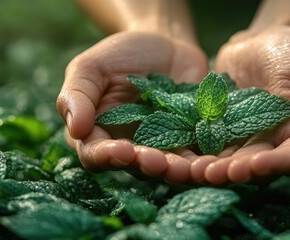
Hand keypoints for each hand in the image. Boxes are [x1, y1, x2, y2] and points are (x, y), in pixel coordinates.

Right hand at [56, 31, 207, 182]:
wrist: (164, 45)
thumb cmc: (120, 55)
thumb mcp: (91, 67)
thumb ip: (77, 95)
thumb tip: (76, 128)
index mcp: (98, 136)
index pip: (96, 155)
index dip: (108, 157)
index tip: (122, 150)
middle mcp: (129, 149)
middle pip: (135, 167)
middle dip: (147, 166)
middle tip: (156, 161)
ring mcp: (162, 148)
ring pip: (169, 168)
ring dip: (177, 171)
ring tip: (186, 167)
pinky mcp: (191, 142)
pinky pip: (198, 155)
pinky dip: (204, 160)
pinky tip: (213, 159)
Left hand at [190, 26, 289, 184]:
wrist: (263, 41)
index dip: (277, 164)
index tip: (255, 164)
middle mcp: (278, 145)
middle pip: (259, 167)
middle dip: (237, 172)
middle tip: (214, 174)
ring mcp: (250, 141)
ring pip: (232, 163)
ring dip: (214, 169)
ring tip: (196, 170)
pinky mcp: (225, 133)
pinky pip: (212, 147)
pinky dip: (199, 154)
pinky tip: (183, 158)